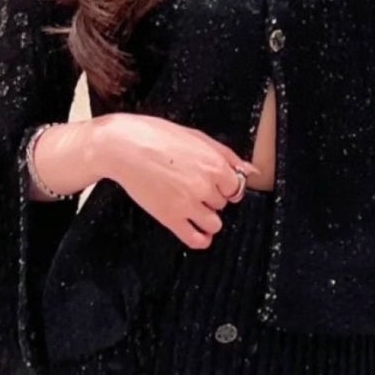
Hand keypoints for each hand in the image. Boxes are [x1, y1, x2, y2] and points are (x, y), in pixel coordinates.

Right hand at [91, 112, 260, 249]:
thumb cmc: (156, 135)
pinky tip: (198, 232)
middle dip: (212, 196)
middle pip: (223, 203)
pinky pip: (195, 238)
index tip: (215, 181)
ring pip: (214, 223)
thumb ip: (227, 155)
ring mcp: (189, 204)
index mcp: (215, 165)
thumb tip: (251, 170)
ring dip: (207, 217)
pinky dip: (201, 239)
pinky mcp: (170, 218)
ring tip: (192, 205)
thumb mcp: (197, 137)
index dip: (225, 184)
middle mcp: (206, 186)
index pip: (236, 187)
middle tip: (192, 185)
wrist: (123, 146)